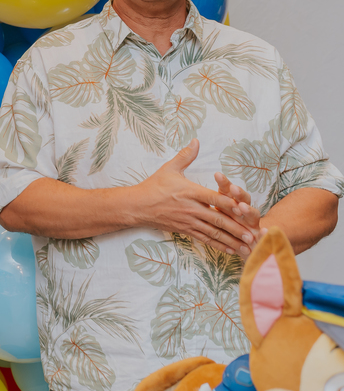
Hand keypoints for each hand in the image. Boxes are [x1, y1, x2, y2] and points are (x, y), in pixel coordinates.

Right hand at [135, 139, 256, 254]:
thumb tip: (196, 141)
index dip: (230, 204)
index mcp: (190, 192)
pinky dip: (219, 245)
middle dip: (236, 228)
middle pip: (217, 219)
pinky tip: (230, 249)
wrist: (138, 206)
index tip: (245, 209)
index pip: (214, 198)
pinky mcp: (185, 230)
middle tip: (252, 234)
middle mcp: (191, 208)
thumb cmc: (154, 186)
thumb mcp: (169, 169)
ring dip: (231, 240)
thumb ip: (185, 156)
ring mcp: (188, 221)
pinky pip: (205, 239)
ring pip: (213, 232)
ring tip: (246, 246)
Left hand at [215, 172, 264, 244]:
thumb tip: (194, 183)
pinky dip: (265, 235)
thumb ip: (209, 200)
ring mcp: (253, 226)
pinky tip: (266, 231)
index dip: (224, 184)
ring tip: (242, 207)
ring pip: (253, 216)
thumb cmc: (227, 227)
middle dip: (238, 194)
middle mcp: (244, 213)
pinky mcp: (260, 240)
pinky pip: (264, 237)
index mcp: (231, 206)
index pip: (228, 192)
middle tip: (233, 188)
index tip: (217, 175)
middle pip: (242, 201)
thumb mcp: (215, 214)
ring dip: (249, 211)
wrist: (246, 246)